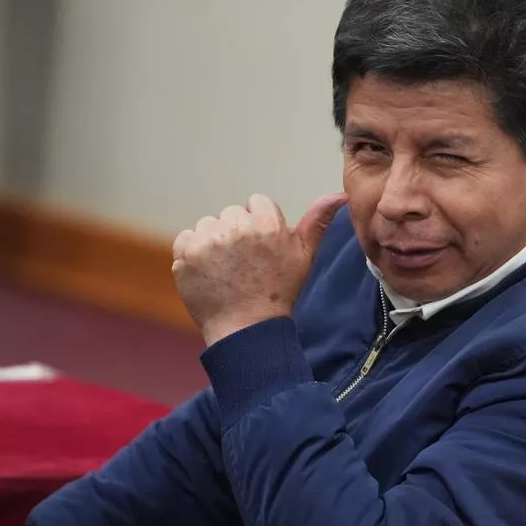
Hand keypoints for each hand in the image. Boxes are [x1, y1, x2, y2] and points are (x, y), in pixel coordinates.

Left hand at [172, 192, 347, 344]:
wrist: (247, 329)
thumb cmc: (279, 292)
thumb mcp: (305, 256)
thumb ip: (318, 221)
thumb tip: (339, 195)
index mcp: (267, 222)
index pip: (256, 203)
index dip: (259, 226)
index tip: (261, 249)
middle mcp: (236, 226)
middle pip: (231, 214)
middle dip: (236, 233)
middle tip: (245, 264)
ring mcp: (208, 240)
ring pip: (208, 225)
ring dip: (214, 242)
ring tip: (227, 270)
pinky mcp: (186, 254)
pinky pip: (187, 239)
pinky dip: (193, 254)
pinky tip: (209, 273)